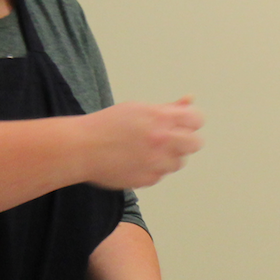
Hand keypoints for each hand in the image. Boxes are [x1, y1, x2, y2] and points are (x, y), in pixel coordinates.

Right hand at [82, 97, 203, 188]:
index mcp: (161, 118)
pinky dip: (152, 170)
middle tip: (168, 140)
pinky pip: (161, 175)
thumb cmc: (107, 125)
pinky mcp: (148, 179)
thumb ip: (168, 108)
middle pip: (195, 144)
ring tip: (146, 151)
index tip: (182, 124)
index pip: (196, 119)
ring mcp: (156, 162)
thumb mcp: (139, 108)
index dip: (190, 121)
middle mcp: (163, 140)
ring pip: (179, 162)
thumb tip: (190, 100)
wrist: (82, 148)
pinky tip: (136, 161)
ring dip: (169, 157)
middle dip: (186, 141)